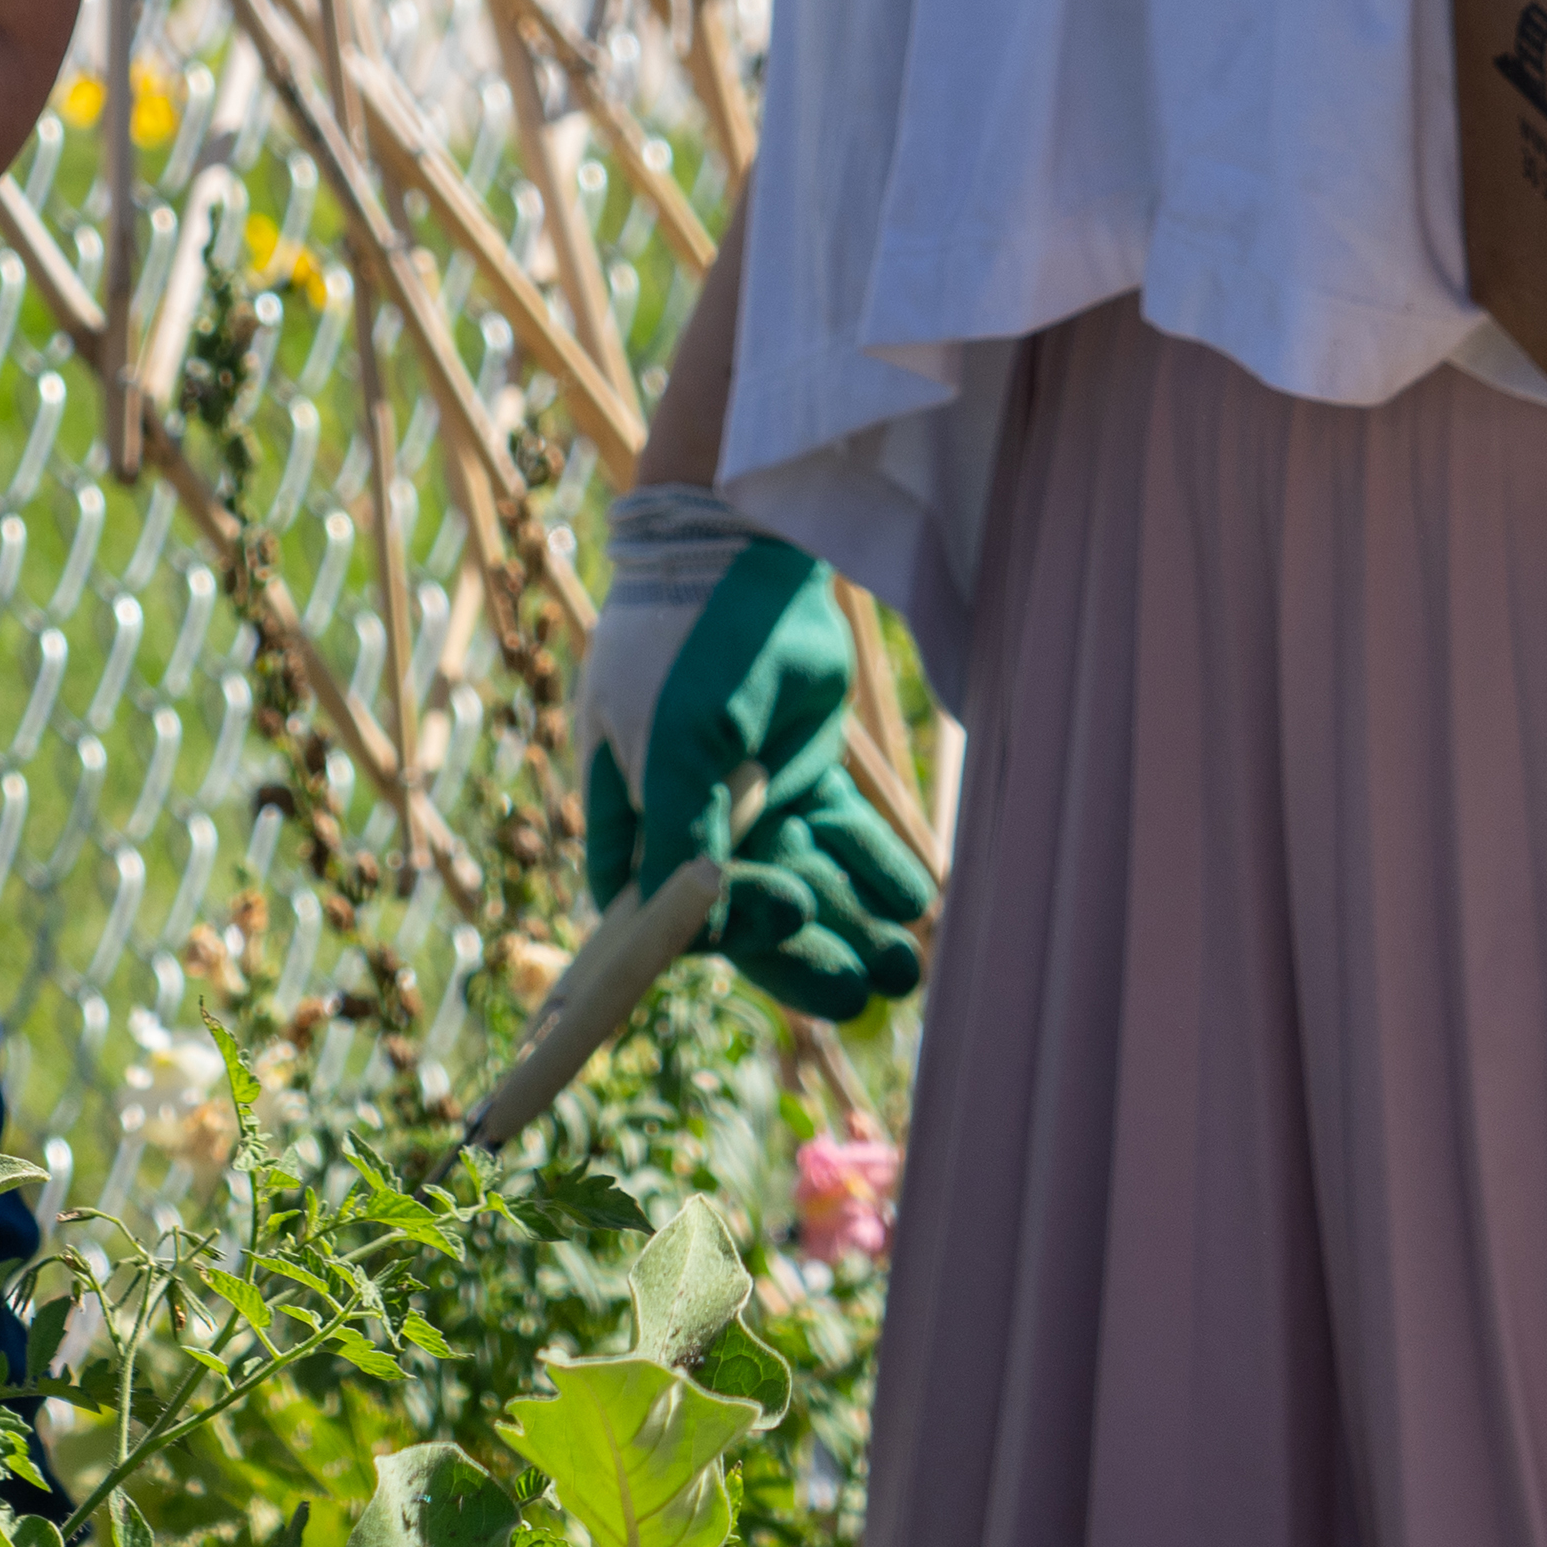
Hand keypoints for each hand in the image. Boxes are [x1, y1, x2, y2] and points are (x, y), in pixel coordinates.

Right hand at [579, 485, 932, 1017]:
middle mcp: (689, 824)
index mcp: (633, 823)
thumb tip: (696, 924)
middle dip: (804, 957)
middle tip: (862, 992)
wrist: (746, 553)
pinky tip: (913, 899)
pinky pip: (842, 838)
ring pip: (803, 885)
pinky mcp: (805, 774)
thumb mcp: (672, 740)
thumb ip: (677, 834)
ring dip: (849, 928)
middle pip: (745, 920)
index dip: (720, 941)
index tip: (782, 923)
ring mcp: (751, 802)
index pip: (665, 918)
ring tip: (904, 968)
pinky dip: (877, 871)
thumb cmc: (687, 644)